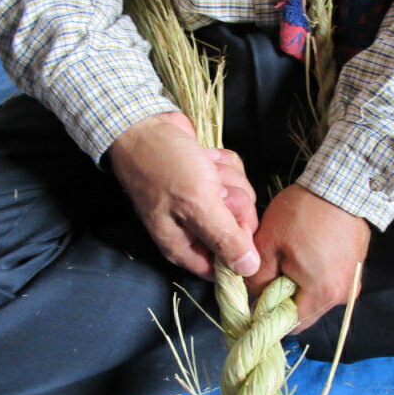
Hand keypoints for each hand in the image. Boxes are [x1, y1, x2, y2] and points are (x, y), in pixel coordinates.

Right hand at [109, 111, 259, 279]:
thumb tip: (248, 269)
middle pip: (240, 228)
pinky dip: (223, 162)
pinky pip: (235, 176)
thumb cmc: (164, 167)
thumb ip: (225, 239)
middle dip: (233, 202)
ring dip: (227, 178)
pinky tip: (205, 157)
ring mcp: (205, 202)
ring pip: (241, 197)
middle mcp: (195, 229)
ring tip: (204, 169)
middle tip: (213, 188)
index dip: (238, 246)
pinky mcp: (211, 178)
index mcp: (186, 246)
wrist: (145, 125)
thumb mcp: (197, 204)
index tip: (234, 224)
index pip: (225, 266)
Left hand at [246, 184, 369, 332]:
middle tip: (271, 270)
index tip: (256, 296)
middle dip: (284, 297)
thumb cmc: (302, 213)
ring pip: (317, 295)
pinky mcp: (356, 266)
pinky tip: (306, 250)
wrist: (341, 184)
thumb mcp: (268, 245)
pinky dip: (315, 273)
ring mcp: (353, 280)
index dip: (268, 314)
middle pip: (305, 310)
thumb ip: (256, 279)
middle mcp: (343, 295)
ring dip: (299, 284)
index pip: (290, 324)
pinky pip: (330, 279)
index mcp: (322, 294)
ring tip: (289, 257)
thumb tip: (253, 298)